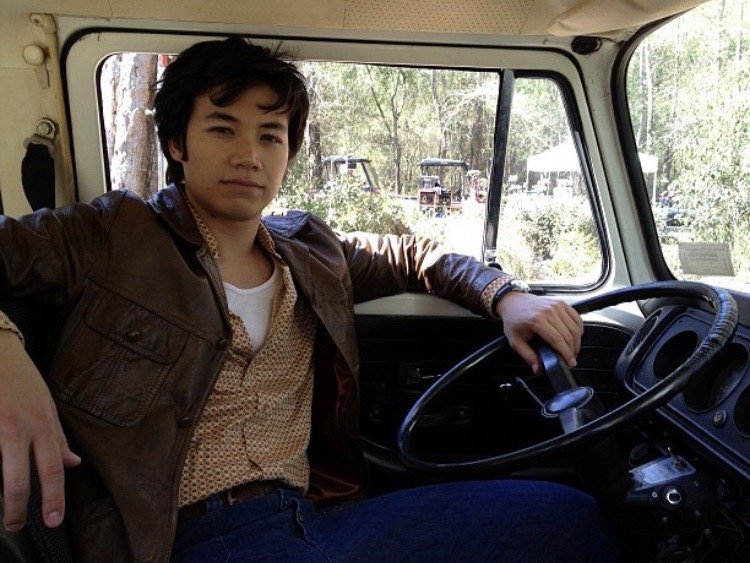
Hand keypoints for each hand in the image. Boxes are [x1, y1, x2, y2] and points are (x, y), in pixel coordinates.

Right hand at [0, 331, 80, 531]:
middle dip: (24, 506)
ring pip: (5, 470)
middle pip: (26, 475)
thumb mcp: (46, 406)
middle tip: (20, 526)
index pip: (54, 466)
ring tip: (7, 514)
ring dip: (7, 495)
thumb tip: (73, 463)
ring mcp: (0, 425)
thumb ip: (57, 437)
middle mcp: (23, 426)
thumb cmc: (21, 380)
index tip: (55, 519)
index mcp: (43, 423)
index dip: (55, 495)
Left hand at [494, 292, 582, 373]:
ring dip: (577, 341)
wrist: (513, 301)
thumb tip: (538, 369)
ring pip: (575, 327)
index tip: (570, 363)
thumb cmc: (513, 320)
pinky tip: (574, 337)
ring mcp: (556, 305)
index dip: (566, 353)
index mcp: (536, 320)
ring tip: (572, 350)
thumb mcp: (515, 340)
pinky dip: (579, 329)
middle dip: (572, 350)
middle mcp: (548, 311)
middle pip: (569, 334)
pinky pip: (577, 318)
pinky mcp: (561, 303)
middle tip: (571, 359)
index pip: (557, 339)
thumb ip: (528, 356)